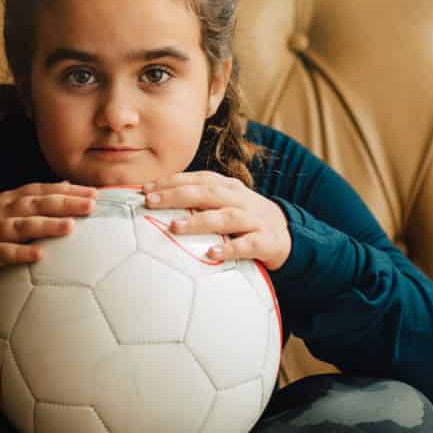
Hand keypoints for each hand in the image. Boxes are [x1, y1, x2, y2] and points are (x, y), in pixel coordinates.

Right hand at [0, 180, 98, 288]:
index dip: (68, 191)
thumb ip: (41, 200)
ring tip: (70, 227)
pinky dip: (20, 253)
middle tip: (90, 206)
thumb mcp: (18, 212)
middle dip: (64, 203)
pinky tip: (38, 255)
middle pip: (36, 204)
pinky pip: (2, 253)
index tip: (95, 194)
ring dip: (46, 225)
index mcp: (14, 199)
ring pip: (20, 226)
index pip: (44, 190)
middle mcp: (4, 211)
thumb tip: (70, 185)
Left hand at [141, 171, 291, 270]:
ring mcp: (253, 220)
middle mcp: (239, 199)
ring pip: (225, 217)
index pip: (197, 178)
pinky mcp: (265, 241)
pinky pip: (247, 245)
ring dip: (198, 221)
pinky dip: (229, 248)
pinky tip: (211, 253)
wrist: (287, 235)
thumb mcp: (225, 203)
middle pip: (206, 193)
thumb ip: (197, 201)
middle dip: (177, 195)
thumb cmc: (244, 219)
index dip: (171, 181)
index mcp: (227, 187)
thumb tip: (156, 203)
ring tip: (174, 227)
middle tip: (151, 202)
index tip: (145, 189)